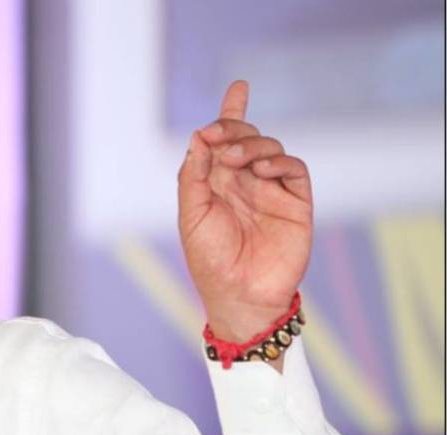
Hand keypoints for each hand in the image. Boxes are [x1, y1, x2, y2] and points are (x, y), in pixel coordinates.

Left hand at [178, 80, 312, 342]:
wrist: (239, 294)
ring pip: (269, 148)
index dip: (232, 112)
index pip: (225, 140)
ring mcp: (271, 190)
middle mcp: (245, 182)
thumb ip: (193, 176)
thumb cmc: (209, 260)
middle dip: (233, 126)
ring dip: (251, 144)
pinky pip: (294, 169)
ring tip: (234, 160)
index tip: (240, 86)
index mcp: (217, 183)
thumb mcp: (191, 215)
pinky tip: (261, 169)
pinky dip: (279, 162)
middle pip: (246, 136)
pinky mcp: (296, 203)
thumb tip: (197, 138)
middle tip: (217, 135)